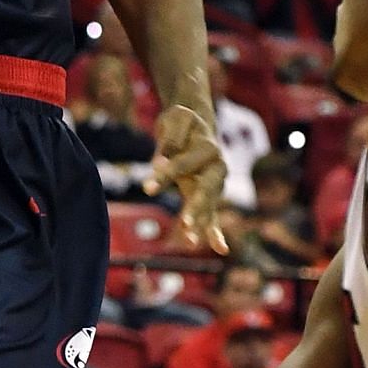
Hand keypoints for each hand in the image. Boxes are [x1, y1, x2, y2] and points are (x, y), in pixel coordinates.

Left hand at [145, 103, 228, 252]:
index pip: (183, 164)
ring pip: (209, 207)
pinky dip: (214, 231)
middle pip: (206, 190)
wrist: (195, 123)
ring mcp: (215, 183)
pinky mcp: (208, 194)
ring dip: (201, 224)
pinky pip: (212, 215)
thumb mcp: (175, 119)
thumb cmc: (182, 120)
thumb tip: (160, 164)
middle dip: (196, 207)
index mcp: (209, 147)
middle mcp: (218, 167)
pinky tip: (220, 249)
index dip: (165, 175)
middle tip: (186, 223)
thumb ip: (170, 141)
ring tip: (190, 242)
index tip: (147, 188)